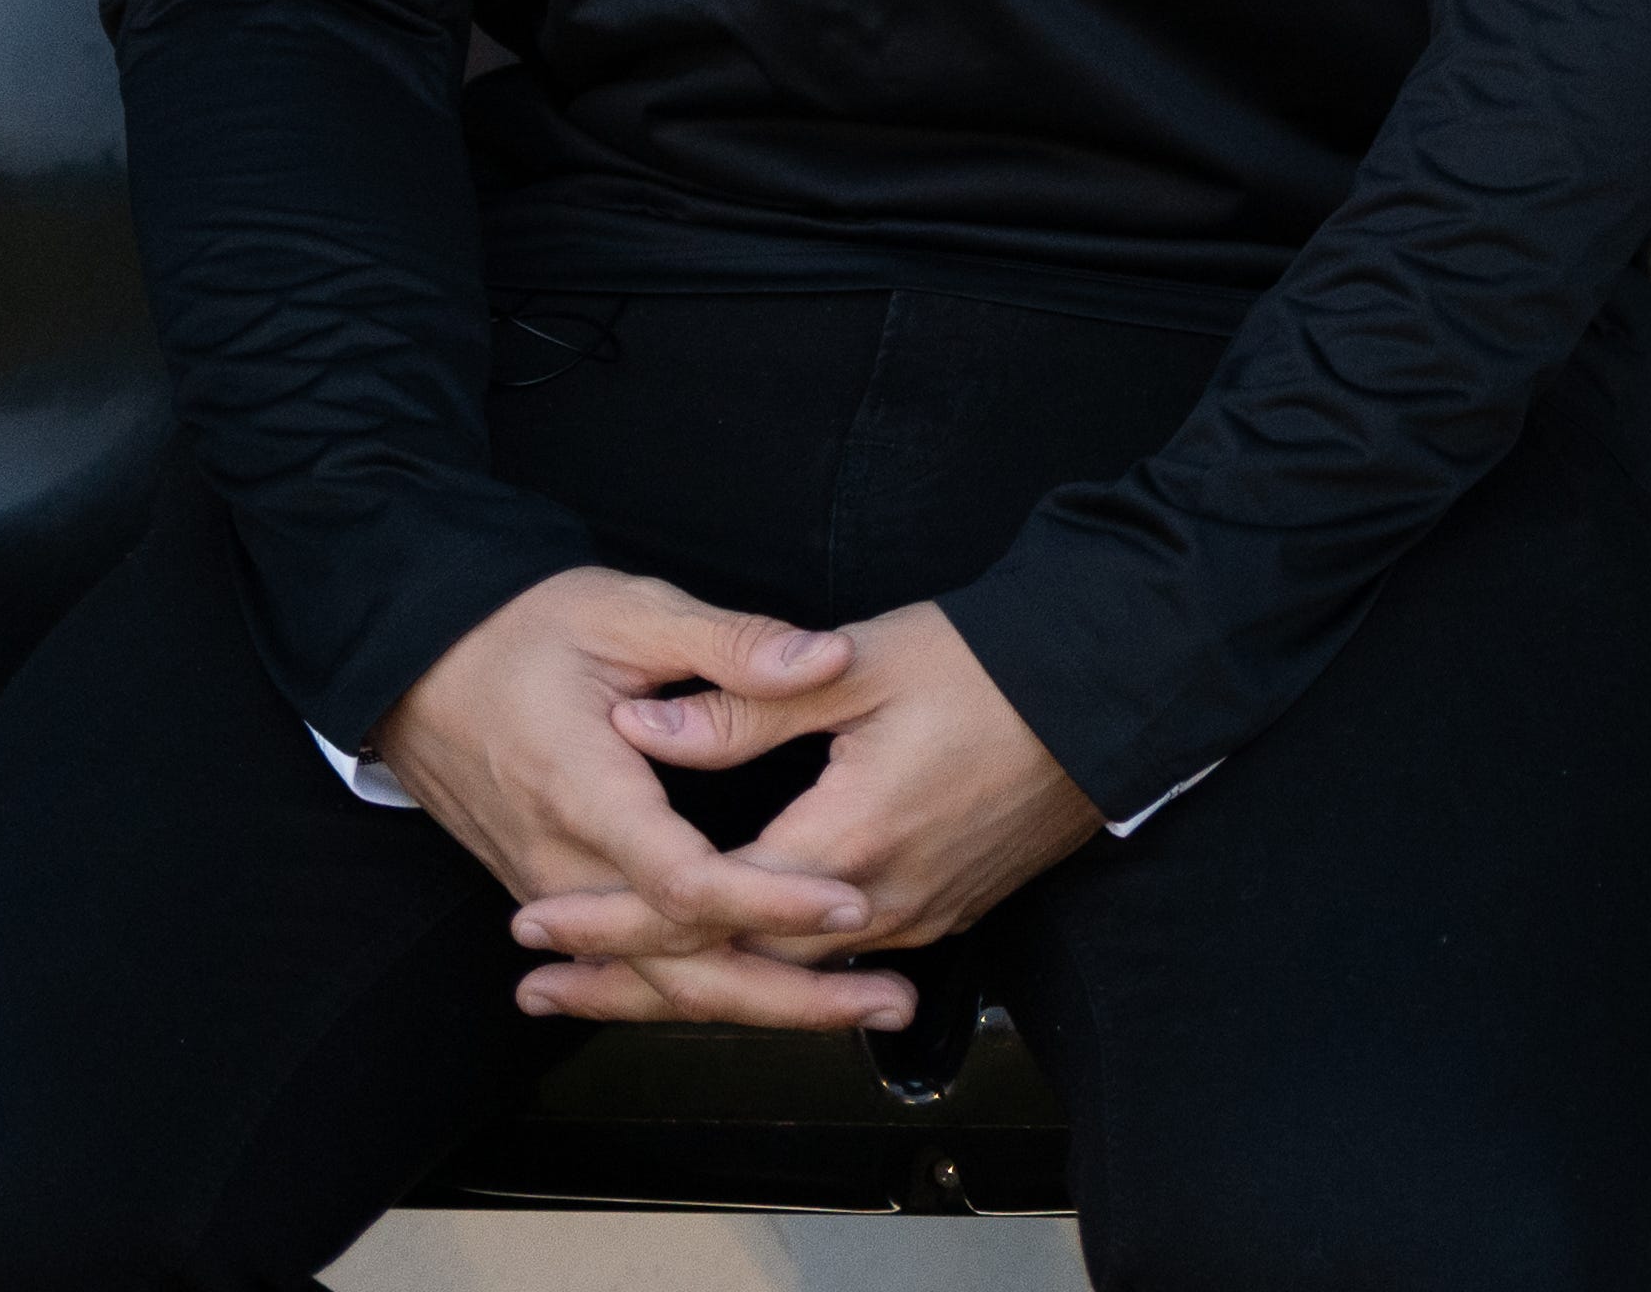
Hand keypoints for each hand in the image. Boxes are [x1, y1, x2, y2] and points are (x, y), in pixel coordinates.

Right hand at [373, 568, 901, 1030]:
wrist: (414, 666)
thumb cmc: (517, 630)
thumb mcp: (626, 612)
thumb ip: (730, 643)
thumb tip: (823, 659)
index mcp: (586, 794)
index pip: (685, 882)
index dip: (771, 900)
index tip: (849, 902)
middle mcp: (565, 866)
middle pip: (679, 968)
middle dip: (788, 998)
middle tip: (889, 1003)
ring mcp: (555, 892)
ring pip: (659, 981)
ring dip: (759, 1005)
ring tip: (854, 1010)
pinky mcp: (556, 897)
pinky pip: (635, 965)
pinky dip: (703, 990)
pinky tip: (768, 1005)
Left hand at [509, 598, 1102, 1024]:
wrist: (1114, 688)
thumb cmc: (995, 666)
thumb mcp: (861, 665)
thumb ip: (744, 703)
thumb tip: (641, 730)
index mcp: (848, 842)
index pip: (700, 904)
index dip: (609, 918)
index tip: (536, 919)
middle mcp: (881, 904)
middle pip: (731, 970)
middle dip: (629, 978)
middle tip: (543, 985)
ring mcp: (919, 914)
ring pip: (781, 976)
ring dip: (691, 981)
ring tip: (610, 983)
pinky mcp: (944, 907)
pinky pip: (833, 962)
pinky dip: (762, 968)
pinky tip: (727, 960)